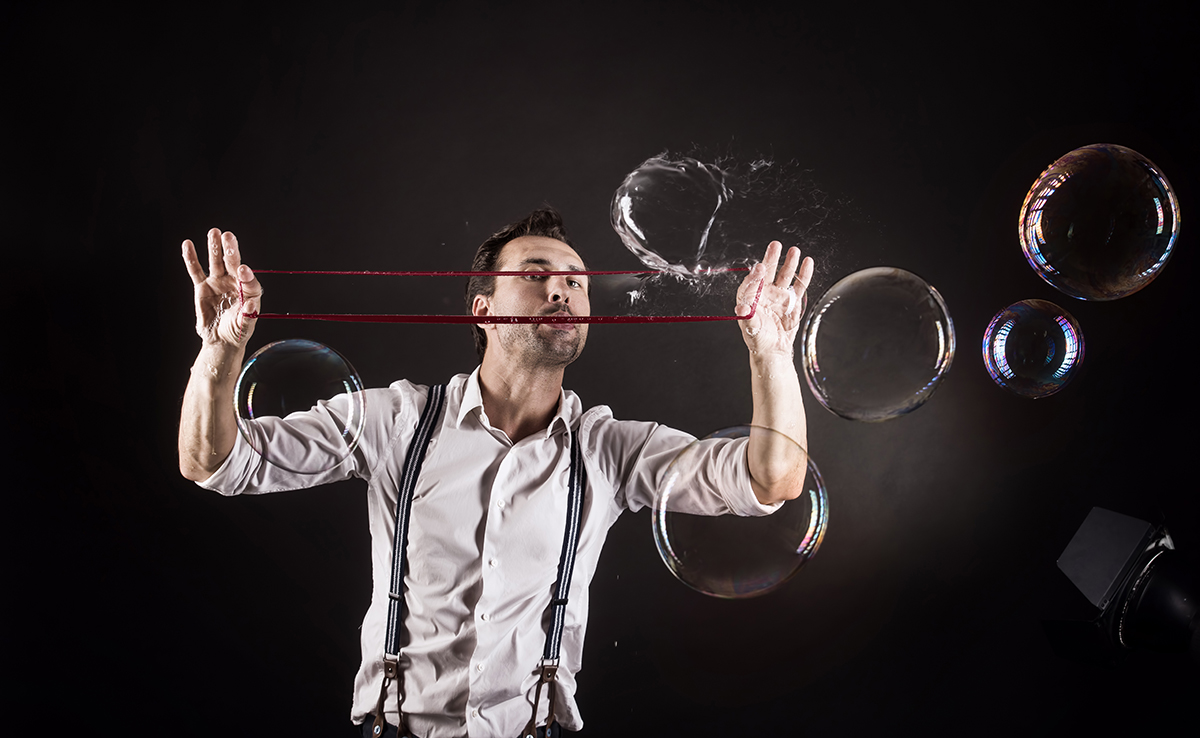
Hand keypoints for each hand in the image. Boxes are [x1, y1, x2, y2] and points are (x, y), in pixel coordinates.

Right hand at [181, 228, 261, 348]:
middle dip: (231, 250)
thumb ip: (249, 315)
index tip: (243, 269)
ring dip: (214, 247)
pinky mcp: (202, 286)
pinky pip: (196, 270)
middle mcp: (234, 283)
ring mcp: (218, 282)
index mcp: (249, 291)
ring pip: (216, 262)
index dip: (247, 275)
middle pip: (233, 264)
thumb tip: (252, 305)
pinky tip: (188, 244)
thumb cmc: (237, 332)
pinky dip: (191, 258)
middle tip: (228, 236)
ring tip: (214, 232)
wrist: (220, 340)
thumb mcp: (245, 327)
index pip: (249, 280)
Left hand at [735, 241, 813, 357]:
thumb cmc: (758, 339)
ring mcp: (779, 295)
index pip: (751, 282)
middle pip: (767, 272)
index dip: (755, 274)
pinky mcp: (792, 300)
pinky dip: (804, 274)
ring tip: (794, 251)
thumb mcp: (751, 329)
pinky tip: (807, 263)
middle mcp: (764, 292)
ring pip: (784, 275)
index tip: (760, 267)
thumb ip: (747, 317)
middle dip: (771, 258)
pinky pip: (799, 285)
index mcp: (749, 297)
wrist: (774, 350)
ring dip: (789, 263)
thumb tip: (741, 309)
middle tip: (775, 245)